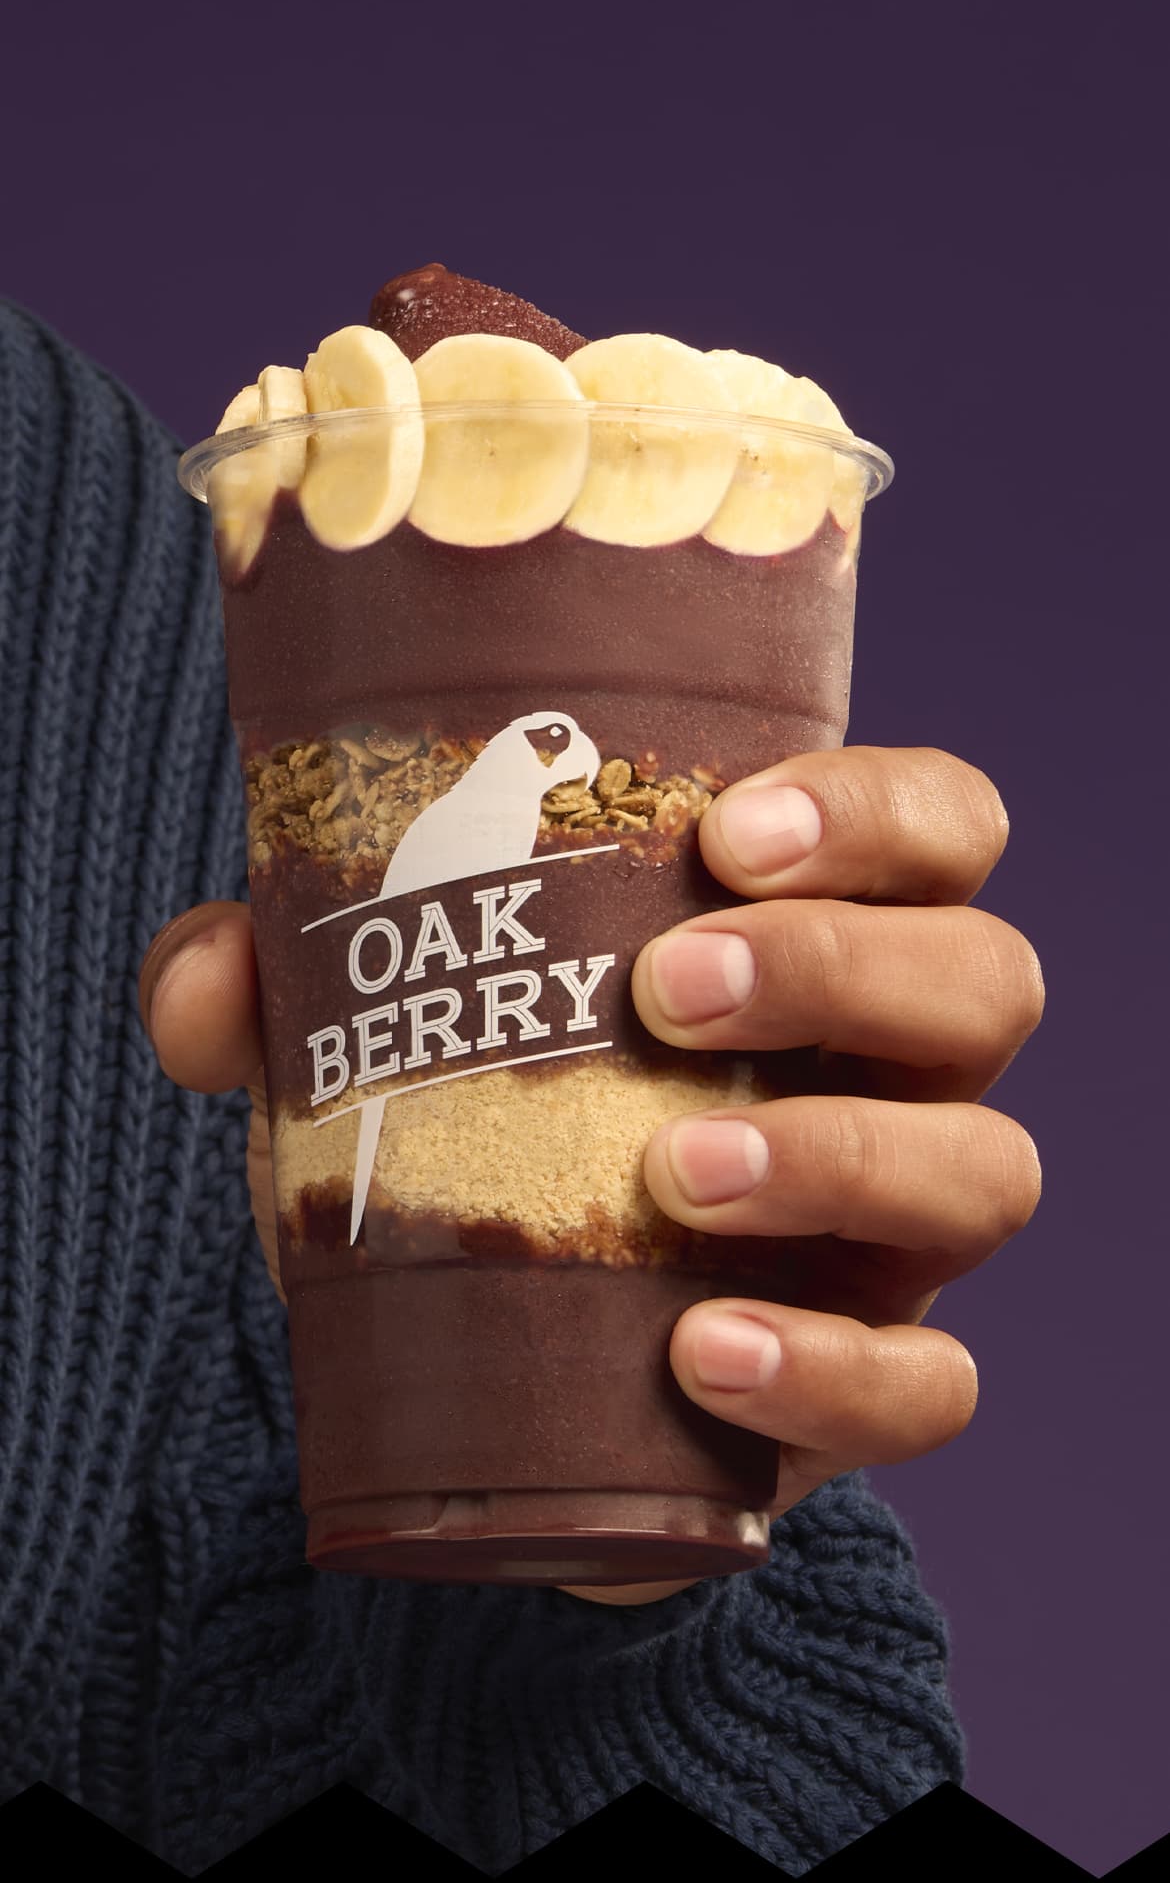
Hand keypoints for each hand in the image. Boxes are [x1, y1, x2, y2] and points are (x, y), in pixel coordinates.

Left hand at [139, 745, 1042, 1609]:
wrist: (486, 1384)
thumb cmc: (478, 1138)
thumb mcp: (377, 1038)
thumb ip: (281, 983)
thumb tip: (212, 975)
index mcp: (815, 935)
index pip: (939, 827)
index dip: (877, 813)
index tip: (724, 831)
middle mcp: (893, 1070)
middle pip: (985, 980)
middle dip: (842, 967)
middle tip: (666, 991)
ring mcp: (895, 1235)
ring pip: (985, 1169)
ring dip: (843, 1155)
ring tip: (677, 1171)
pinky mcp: (866, 1388)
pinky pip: (930, 1387)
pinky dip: (833, 1367)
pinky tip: (697, 1353)